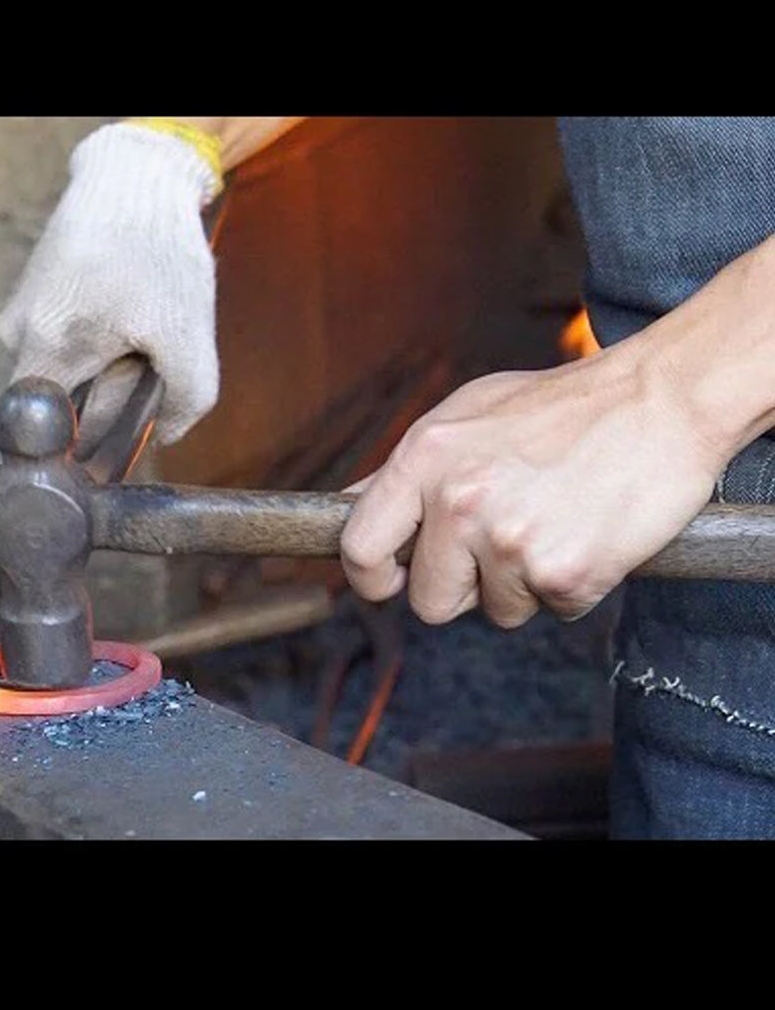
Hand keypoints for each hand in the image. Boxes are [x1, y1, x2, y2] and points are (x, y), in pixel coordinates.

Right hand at [0, 122, 219, 444]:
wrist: (137, 172)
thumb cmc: (157, 249)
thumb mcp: (188, 335)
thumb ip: (185, 401)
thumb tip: (166, 435)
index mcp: (43, 347)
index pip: (36, 433)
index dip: (73, 453)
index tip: (103, 456)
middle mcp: (20, 330)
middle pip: (61, 402)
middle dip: (108, 397)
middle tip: (145, 366)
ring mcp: (28, 308)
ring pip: (72, 367)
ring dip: (113, 363)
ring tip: (144, 325)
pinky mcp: (43, 291)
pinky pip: (74, 337)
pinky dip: (108, 335)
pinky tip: (134, 306)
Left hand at [339, 340, 725, 626]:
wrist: (661, 399)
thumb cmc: (560, 408)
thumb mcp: (465, 417)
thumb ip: (405, 471)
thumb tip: (348, 507)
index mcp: (424, 458)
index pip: (359, 547)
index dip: (371, 577)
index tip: (390, 581)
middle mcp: (458, 502)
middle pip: (428, 601)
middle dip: (462, 586)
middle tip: (503, 544)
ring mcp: (509, 542)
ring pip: (496, 611)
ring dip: (523, 584)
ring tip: (554, 522)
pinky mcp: (563, 574)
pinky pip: (553, 611)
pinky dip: (572, 586)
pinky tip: (588, 535)